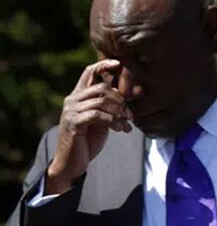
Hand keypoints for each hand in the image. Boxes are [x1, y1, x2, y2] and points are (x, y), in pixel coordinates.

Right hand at [47, 59, 132, 194]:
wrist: (72, 162)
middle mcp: (73, 99)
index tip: (119, 64)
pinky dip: (114, 121)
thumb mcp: (103, 119)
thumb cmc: (89, 139)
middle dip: (121, 100)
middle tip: (131, 115)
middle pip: (102, 88)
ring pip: (102, 101)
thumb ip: (113, 106)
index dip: (104, 65)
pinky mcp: (74, 123)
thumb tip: (135, 92)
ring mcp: (72, 110)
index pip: (89, 72)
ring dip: (120, 113)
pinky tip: (122, 130)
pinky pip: (98, 115)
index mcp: (79, 95)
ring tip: (127, 124)